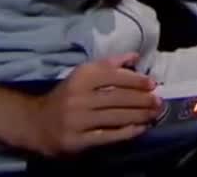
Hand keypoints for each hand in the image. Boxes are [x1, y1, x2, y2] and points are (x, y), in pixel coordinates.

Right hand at [24, 53, 160, 156]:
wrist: (37, 123)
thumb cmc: (67, 96)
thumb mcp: (83, 75)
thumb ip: (109, 64)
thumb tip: (135, 56)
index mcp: (81, 77)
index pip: (114, 76)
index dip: (136, 80)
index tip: (153, 84)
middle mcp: (79, 97)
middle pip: (118, 97)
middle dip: (142, 100)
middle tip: (159, 102)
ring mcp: (78, 120)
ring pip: (116, 117)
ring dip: (139, 116)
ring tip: (154, 115)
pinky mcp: (77, 140)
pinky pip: (108, 136)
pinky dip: (127, 132)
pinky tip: (140, 129)